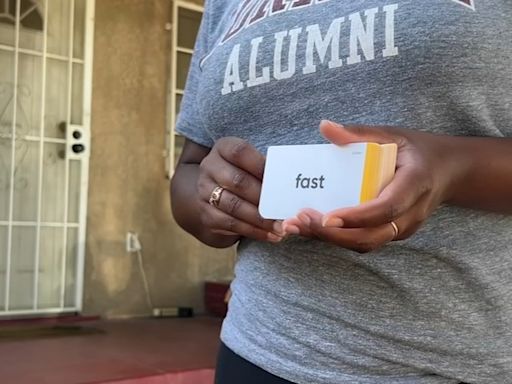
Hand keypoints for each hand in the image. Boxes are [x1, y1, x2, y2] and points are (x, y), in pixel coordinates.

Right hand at [197, 137, 284, 242]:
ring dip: (261, 219)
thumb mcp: (251, 163)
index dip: (260, 165)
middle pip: (237, 182)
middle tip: (285, 209)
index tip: (280, 178)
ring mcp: (204, 191)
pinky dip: (254, 231)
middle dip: (264, 197)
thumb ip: (268, 168)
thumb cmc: (244, 174)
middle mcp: (210, 167)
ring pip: (234, 206)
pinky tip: (270, 235)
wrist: (214, 193)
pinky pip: (231, 224)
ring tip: (281, 227)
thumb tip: (293, 181)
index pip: (239, 152)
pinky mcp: (206, 214)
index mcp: (223, 148)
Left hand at [283, 120, 467, 252]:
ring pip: (365, 243)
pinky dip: (337, 238)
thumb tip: (324, 126)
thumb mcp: (393, 134)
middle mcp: (411, 214)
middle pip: (371, 236)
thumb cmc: (417, 151)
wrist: (448, 172)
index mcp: (415, 185)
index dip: (356, 217)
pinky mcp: (392, 233)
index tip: (327, 217)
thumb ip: (359, 133)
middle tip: (299, 220)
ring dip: (330, 239)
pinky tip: (312, 227)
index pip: (385, 208)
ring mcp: (402, 228)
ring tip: (297, 225)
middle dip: (333, 234)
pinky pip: (364, 241)